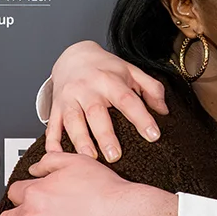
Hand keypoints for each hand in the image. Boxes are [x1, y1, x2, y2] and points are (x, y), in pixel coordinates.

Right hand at [45, 40, 167, 161]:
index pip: (127, 100)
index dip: (141, 117)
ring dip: (80, 141)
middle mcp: (87, 89)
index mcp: (109, 80)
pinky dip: (52, 142)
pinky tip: (57, 155)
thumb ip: (151, 88)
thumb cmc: (106, 68)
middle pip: (96, 112)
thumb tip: (163, 111)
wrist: (74, 56)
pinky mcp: (56, 109)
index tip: (153, 135)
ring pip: (72, 120)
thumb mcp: (132, 71)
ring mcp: (69, 99)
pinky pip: (52, 126)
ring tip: (89, 159)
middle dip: (105, 135)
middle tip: (115, 156)